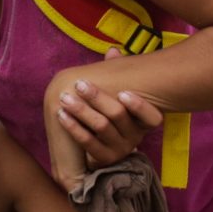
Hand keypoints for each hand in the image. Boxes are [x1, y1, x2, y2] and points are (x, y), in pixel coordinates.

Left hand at [47, 59, 163, 185]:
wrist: (92, 149)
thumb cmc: (104, 111)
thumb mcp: (113, 92)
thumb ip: (115, 72)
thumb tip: (112, 51)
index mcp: (142, 120)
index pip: (152, 117)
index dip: (139, 105)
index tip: (122, 93)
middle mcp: (135, 136)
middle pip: (119, 115)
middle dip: (97, 97)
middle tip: (78, 84)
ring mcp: (120, 150)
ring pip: (101, 126)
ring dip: (81, 110)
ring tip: (64, 97)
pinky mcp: (104, 160)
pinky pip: (88, 142)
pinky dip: (73, 127)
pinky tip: (60, 114)